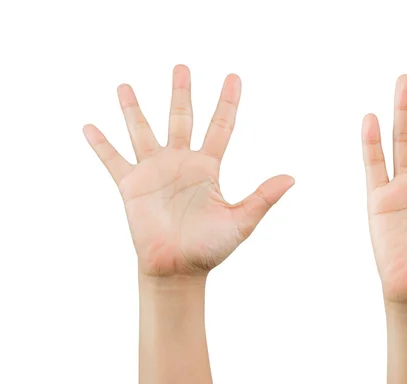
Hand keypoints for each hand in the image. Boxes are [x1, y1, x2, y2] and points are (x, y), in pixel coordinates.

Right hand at [84, 65, 293, 276]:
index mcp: (207, 168)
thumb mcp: (241, 221)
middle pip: (181, 118)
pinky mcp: (131, 187)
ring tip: (125, 85)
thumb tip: (291, 178)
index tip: (233, 77)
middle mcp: (180, 163)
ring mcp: (154, 172)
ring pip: (142, 131)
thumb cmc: (211, 248)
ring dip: (133, 109)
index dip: (227, 102)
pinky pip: (113, 160)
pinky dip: (101, 145)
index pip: (220, 126)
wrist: (179, 269)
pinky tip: (89, 127)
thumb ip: (263, 198)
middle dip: (180, 92)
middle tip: (181, 67)